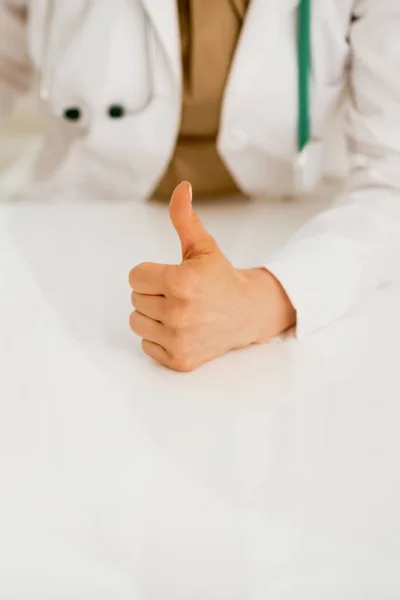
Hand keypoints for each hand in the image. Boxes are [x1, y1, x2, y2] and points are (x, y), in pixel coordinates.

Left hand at [129, 182, 295, 371]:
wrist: (247, 313)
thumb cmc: (222, 278)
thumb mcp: (203, 247)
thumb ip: (185, 218)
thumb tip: (181, 187)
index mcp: (181, 283)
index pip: (134, 277)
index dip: (151, 273)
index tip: (173, 276)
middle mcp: (178, 314)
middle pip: (135, 299)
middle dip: (153, 293)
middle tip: (180, 294)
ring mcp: (179, 340)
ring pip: (137, 322)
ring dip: (152, 316)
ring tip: (179, 311)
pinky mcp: (179, 360)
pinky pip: (146, 345)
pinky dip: (159, 338)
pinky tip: (181, 329)